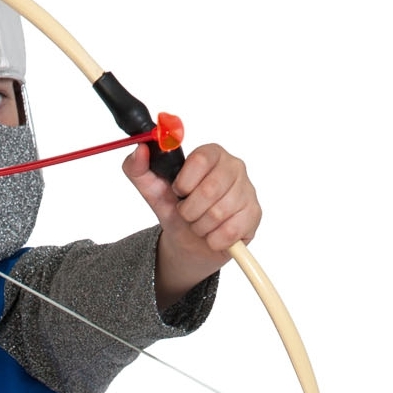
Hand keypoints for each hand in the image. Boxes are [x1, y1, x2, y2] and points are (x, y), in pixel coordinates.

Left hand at [122, 141, 260, 307]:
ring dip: (200, 227)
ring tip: (199, 224)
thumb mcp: (152, 191)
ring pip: (219, 213)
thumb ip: (139, 169)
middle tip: (187, 213)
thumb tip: (140, 149)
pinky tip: (213, 235)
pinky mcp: (254, 215)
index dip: (184, 182)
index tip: (178, 192)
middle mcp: (234, 166)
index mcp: (211, 153)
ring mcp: (248, 190)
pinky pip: (230, 231)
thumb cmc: (177, 211)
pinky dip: (213, 240)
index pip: (200, 159)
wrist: (190, 243)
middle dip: (189, 210)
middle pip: (209, 189)